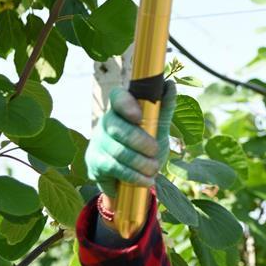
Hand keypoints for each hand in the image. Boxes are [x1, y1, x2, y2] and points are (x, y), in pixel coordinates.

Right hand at [85, 79, 176, 199]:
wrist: (134, 173)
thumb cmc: (146, 142)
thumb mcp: (159, 126)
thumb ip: (164, 107)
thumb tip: (170, 85)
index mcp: (122, 108)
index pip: (118, 96)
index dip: (126, 104)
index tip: (138, 117)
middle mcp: (106, 121)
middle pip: (117, 127)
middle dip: (140, 141)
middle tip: (155, 150)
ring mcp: (98, 142)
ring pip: (118, 151)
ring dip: (141, 162)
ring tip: (154, 169)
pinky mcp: (95, 162)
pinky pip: (115, 168)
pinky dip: (134, 176)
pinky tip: (146, 180)